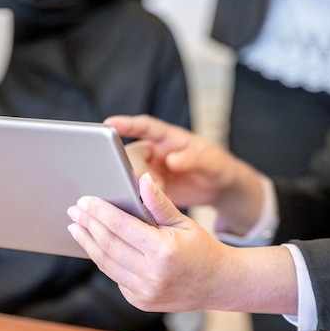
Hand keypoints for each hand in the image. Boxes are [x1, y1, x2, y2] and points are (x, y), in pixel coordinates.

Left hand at [67, 173, 297, 314]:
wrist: (220, 284)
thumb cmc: (203, 249)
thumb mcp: (183, 222)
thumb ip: (159, 203)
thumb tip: (141, 180)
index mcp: (163, 251)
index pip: (121, 227)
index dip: (100, 212)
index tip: (85, 201)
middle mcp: (151, 274)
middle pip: (108, 245)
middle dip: (88, 225)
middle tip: (75, 211)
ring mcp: (144, 292)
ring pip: (105, 263)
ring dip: (88, 243)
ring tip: (76, 227)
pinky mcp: (140, 301)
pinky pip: (115, 276)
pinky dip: (102, 258)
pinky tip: (94, 244)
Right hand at [109, 115, 265, 234]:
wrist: (220, 189)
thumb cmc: (218, 167)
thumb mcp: (211, 161)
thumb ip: (193, 159)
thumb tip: (172, 160)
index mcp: (168, 138)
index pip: (145, 127)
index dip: (126, 124)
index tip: (109, 124)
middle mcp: (155, 153)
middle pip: (131, 155)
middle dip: (131, 168)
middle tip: (141, 183)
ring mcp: (151, 171)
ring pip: (130, 175)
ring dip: (134, 186)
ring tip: (150, 196)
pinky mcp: (151, 190)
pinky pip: (137, 193)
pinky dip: (137, 199)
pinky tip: (146, 206)